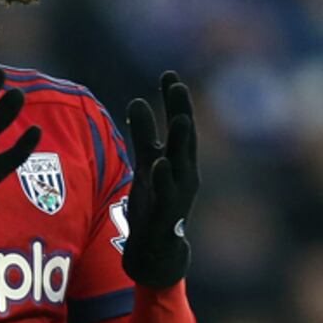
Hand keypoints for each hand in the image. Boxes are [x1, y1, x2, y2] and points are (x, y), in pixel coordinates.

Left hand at [122, 71, 199, 287]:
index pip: (179, 123)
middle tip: (177, 85)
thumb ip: (143, 133)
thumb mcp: (147, 162)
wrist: (156, 248)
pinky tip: (161, 160)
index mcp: (179, 158)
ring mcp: (178, 192)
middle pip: (184, 137)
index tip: (170, 74)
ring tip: (180, 118)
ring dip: (181, 140)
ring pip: (182, 162)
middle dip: (181, 111)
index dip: (175, 100)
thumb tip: (137, 100)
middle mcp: (184, 172)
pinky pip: (167, 192)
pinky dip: (165, 176)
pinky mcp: (167, 212)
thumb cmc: (155, 200)